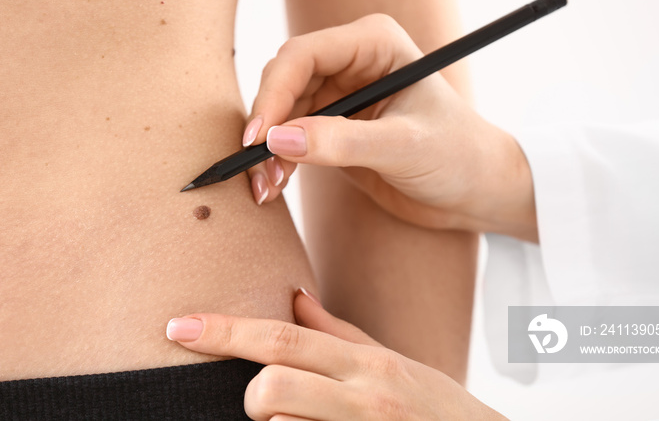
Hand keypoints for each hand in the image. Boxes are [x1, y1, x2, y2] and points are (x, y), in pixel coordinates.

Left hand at [166, 289, 506, 419]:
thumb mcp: (390, 361)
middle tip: (261, 402)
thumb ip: (337, 333)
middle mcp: (365, 398)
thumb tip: (293, 298)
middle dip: (251, 397)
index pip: (283, 337)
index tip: (178, 327)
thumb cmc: (435, 407)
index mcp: (367, 362)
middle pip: (272, 387)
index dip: (224, 331)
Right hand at [243, 14, 536, 240]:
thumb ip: (342, 142)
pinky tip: (275, 186)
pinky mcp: (335, 129)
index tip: (258, 138)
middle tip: (256, 169)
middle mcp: (353, 64)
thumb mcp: (404, 147)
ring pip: (282, 114)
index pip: (304, 56)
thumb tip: (277, 140)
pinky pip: (292, 138)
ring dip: (268, 150)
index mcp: (374, 45)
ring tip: (266, 187)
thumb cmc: (458, 155)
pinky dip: (278, 161)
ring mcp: (342, 97)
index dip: (273, 94)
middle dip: (266, 126)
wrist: (475, 189)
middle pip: (285, 83)